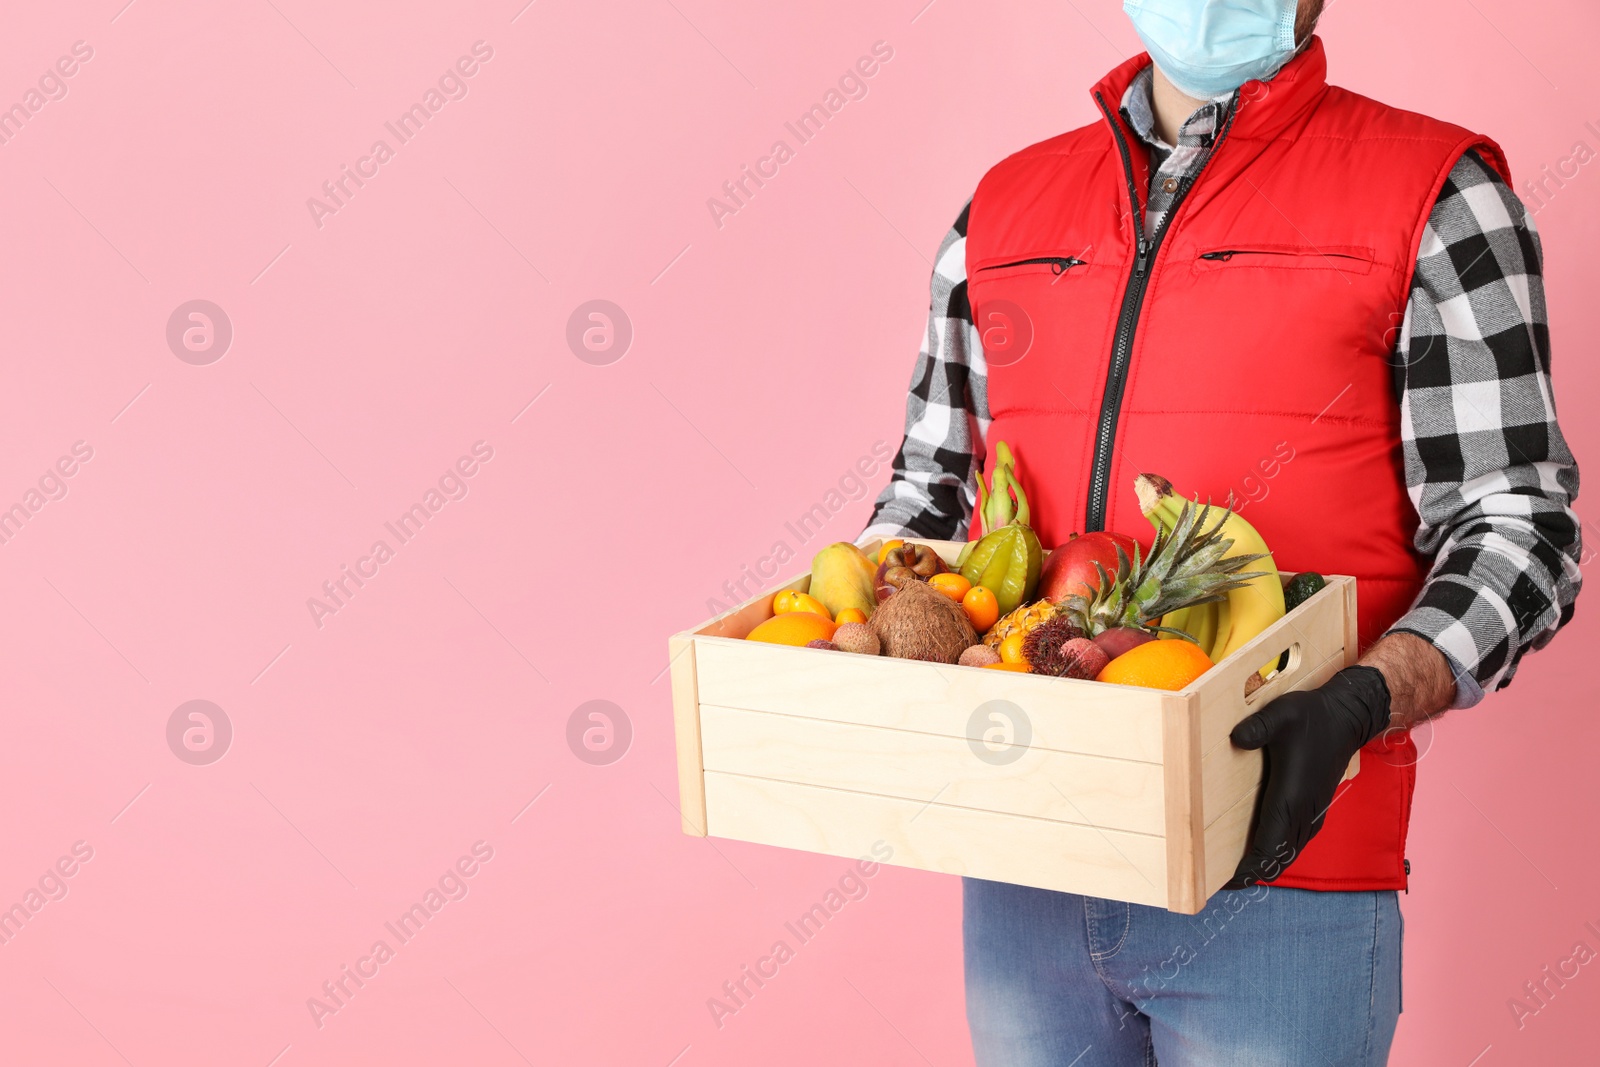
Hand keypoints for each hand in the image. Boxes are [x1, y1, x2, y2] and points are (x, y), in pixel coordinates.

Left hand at [1223, 666, 1391, 888]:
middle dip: (1253, 872)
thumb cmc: (1311, 717)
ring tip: (1235, 874)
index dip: (1249, 867)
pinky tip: (1261, 853)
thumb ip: (1257, 727)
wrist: (1347, 718)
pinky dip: (1278, 853)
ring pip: (1288, 852)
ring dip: (1266, 864)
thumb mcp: (1280, 715)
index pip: (1269, 846)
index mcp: (1292, 797)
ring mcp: (1311, 813)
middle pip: (1278, 858)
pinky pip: (1295, 841)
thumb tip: (1236, 738)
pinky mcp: (1314, 809)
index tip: (1227, 881)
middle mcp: (1304, 812)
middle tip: (1220, 883)